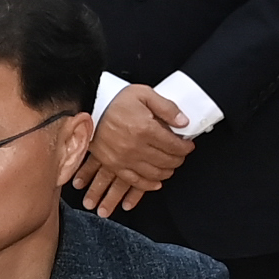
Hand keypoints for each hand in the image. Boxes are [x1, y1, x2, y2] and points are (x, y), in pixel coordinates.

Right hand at [79, 84, 193, 215]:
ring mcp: (124, 159)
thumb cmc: (115, 101)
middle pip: (167, 161)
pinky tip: (156, 182)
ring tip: (171, 166)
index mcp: (145, 129)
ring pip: (154, 174)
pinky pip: (135, 181)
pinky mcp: (114, 165)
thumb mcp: (144, 94)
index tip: (188, 146)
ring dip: (167, 172)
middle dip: (178, 159)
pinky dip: (149, 184)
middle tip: (181, 155)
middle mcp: (136, 147)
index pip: (174, 145)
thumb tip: (183, 122)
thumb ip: (167, 108)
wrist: (90, 107)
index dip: (185, 147)